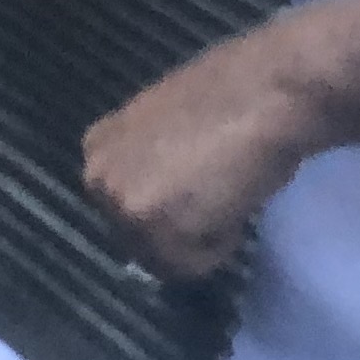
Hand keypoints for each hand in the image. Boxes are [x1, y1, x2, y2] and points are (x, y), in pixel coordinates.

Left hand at [80, 25, 326, 280]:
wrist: (263, 92)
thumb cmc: (232, 101)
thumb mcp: (169, 129)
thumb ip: (152, 165)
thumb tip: (165, 197)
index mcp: (98, 148)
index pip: (128, 212)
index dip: (171, 211)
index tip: (201, 187)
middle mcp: (96, 174)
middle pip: (139, 242)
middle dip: (181, 231)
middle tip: (217, 194)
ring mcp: (119, 201)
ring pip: (164, 258)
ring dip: (201, 240)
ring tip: (224, 193)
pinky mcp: (150, 223)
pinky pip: (190, 266)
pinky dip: (219, 246)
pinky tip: (230, 202)